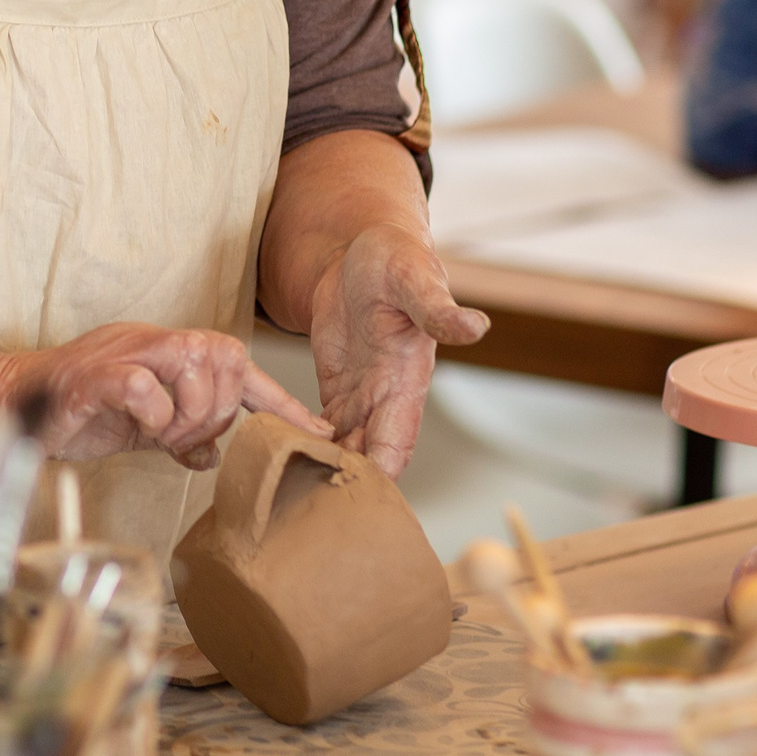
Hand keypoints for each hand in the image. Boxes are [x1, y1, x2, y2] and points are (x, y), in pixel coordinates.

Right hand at [0, 322, 329, 469]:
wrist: (8, 405)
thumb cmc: (74, 412)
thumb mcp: (141, 425)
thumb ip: (179, 432)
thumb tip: (214, 454)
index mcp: (166, 350)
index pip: (237, 364)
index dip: (279, 400)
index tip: (317, 431)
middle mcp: (150, 342)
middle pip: (226, 359)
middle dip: (218, 412)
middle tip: (185, 438)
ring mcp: (123, 353)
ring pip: (194, 368)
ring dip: (186, 417)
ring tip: (158, 435)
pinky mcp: (95, 376)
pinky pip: (146, 388)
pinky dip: (153, 415)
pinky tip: (137, 428)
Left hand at [306, 226, 488, 478]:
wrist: (367, 247)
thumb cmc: (396, 257)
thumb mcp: (412, 278)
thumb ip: (436, 307)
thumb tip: (475, 326)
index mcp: (408, 380)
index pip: (396, 447)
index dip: (376, 478)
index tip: (348, 503)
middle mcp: (386, 396)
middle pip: (366, 459)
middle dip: (340, 485)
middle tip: (300, 509)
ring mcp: (361, 393)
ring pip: (344, 449)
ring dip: (320, 469)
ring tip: (283, 492)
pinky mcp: (338, 386)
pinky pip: (324, 427)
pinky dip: (305, 444)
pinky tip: (281, 459)